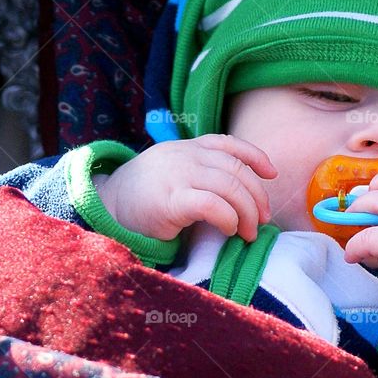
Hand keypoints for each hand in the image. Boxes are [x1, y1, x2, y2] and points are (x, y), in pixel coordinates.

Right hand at [93, 135, 276, 241]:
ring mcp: (178, 175)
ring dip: (247, 212)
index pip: (229, 144)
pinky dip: (228, 218)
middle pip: (237, 170)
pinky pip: (213, 205)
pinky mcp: (171, 200)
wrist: (105, 208)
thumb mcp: (175, 173)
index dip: (256, 157)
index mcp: (188, 148)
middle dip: (256, 196)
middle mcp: (186, 156)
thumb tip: (243, 195)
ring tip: (247, 232)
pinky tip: (228, 229)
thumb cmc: (145, 197)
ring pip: (230, 186)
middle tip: (262, 220)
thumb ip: (202, 173)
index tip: (272, 174)